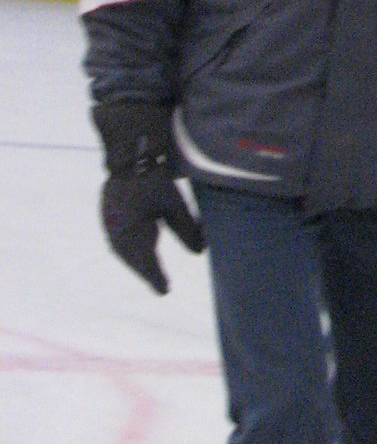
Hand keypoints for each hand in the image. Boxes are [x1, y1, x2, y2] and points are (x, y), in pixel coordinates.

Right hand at [92, 102, 204, 294]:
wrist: (131, 152)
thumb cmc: (154, 178)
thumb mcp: (174, 203)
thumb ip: (186, 228)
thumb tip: (200, 252)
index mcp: (130, 226)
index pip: (143, 258)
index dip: (154, 276)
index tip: (165, 291)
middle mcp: (115, 227)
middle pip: (131, 256)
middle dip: (145, 271)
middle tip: (161, 285)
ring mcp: (109, 220)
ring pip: (123, 249)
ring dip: (137, 261)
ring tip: (152, 273)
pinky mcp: (109, 213)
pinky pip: (119, 238)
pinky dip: (130, 248)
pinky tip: (140, 253)